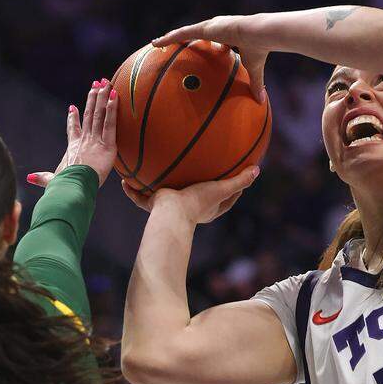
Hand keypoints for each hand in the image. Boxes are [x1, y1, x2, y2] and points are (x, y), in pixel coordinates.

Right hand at [28, 79, 116, 189]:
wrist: (71, 187)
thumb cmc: (63, 186)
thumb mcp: (52, 180)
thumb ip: (43, 178)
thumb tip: (29, 178)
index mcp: (73, 148)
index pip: (72, 130)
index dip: (73, 119)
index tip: (72, 108)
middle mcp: (84, 141)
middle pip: (90, 115)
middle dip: (92, 99)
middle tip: (96, 84)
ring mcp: (95, 141)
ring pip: (99, 115)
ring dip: (102, 97)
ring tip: (105, 83)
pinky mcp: (107, 145)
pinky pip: (110, 123)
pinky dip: (112, 109)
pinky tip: (114, 95)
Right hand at [121, 166, 259, 224]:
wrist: (172, 214)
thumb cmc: (198, 203)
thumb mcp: (221, 189)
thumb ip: (240, 180)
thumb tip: (257, 169)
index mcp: (208, 208)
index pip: (226, 199)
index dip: (233, 189)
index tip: (236, 176)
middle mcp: (190, 208)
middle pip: (195, 195)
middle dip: (194, 186)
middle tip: (196, 172)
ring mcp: (171, 206)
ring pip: (164, 196)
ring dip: (159, 187)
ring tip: (154, 172)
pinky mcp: (154, 205)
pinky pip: (140, 197)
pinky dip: (132, 191)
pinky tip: (125, 180)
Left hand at [154, 15, 268, 102]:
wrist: (259, 34)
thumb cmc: (258, 50)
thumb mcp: (254, 69)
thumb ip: (254, 83)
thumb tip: (261, 101)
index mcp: (231, 35)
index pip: (217, 40)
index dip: (212, 45)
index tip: (209, 48)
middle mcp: (219, 28)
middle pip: (197, 33)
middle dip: (187, 38)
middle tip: (178, 45)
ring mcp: (210, 26)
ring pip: (185, 32)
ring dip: (172, 38)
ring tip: (157, 44)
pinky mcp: (204, 28)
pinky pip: (181, 34)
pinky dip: (168, 39)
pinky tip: (156, 44)